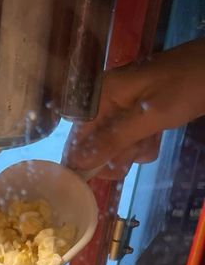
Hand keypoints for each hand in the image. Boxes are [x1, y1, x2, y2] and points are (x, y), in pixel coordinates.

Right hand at [64, 39, 204, 179]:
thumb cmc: (187, 86)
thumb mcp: (150, 116)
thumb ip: (113, 140)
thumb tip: (78, 163)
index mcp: (102, 95)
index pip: (77, 136)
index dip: (81, 160)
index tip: (92, 179)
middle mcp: (107, 101)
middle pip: (94, 143)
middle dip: (113, 155)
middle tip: (135, 151)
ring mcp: (124, 107)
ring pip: (114, 144)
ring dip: (131, 151)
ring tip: (150, 141)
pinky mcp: (139, 112)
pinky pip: (130, 138)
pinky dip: (142, 144)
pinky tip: (155, 139)